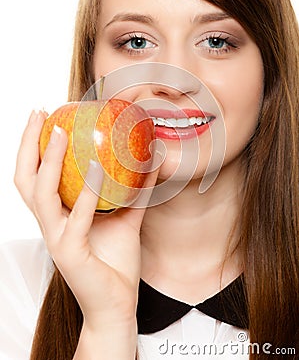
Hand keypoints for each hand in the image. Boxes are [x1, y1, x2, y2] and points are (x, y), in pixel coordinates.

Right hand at [14, 109, 158, 329]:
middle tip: (40, 114)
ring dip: (50, 161)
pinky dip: (86, 192)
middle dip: (28, 145)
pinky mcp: (71, 253)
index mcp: (58, 215)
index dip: (34, 146)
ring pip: (42, 195)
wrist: (116, 305)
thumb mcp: (126, 218)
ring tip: (61, 132)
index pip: (36, 175)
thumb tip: (152, 159)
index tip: (45, 116)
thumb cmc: (115, 262)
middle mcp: (51, 224)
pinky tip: (99, 169)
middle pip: (25, 179)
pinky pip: (77, 218)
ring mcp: (57, 238)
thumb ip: (136, 191)